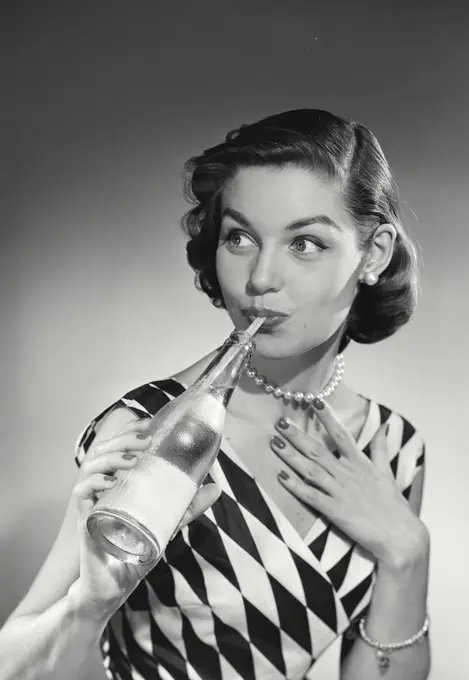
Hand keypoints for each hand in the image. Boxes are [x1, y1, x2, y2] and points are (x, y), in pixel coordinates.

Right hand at [69, 418, 221, 620]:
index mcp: (121, 482)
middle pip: (105, 450)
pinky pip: (81, 492)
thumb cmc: (137, 551)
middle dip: (122, 439)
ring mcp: (94, 501)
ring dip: (111, 457)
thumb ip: (188, 506)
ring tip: (132, 460)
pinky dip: (94, 482)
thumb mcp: (167, 523)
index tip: (146, 423)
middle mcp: (104, 487)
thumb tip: (216, 488)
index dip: (128, 431)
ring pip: (91, 465)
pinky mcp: (86, 518)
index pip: (119, 447)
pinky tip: (111, 482)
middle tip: (144, 439)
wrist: (116, 585)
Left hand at [270, 399, 424, 565]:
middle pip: (318, 451)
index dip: (328, 418)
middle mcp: (348, 474)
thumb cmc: (395, 507)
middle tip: (280, 421)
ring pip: (310, 470)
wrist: (401, 537)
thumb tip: (384, 427)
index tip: (314, 401)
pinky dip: (295, 486)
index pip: (342, 435)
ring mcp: (340, 492)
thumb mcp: (388, 473)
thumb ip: (381, 450)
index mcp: (361, 464)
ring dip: (291, 456)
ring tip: (274, 442)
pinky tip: (281, 476)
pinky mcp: (335, 511)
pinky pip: (311, 496)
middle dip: (297, 435)